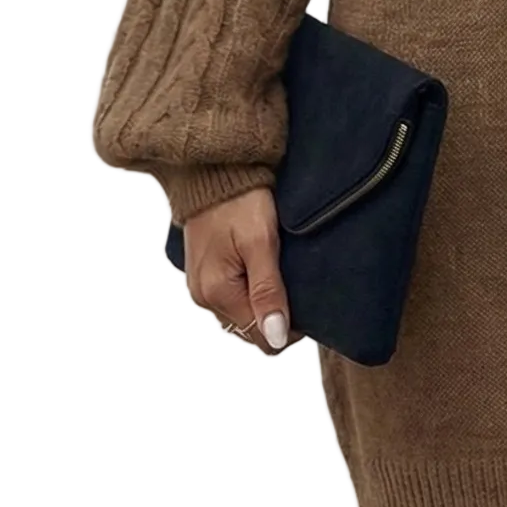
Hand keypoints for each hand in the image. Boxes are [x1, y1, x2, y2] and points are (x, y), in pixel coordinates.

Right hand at [182, 186, 299, 352]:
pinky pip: (231, 296)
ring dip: (263, 304)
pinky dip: (250, 291)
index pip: (261, 338)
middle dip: (275, 315)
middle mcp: (203, 297)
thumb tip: (275, 337)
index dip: (289, 329)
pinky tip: (263, 270)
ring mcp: (201, 285)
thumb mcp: (261, 244)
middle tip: (296, 283)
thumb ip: (268, 292)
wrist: (213, 168)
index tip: (306, 302)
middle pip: (250, 329)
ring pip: (241, 314)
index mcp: (216, 293)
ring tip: (280, 273)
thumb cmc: (239, 200)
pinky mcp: (203, 272)